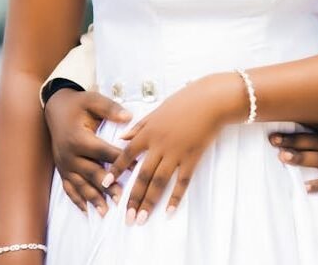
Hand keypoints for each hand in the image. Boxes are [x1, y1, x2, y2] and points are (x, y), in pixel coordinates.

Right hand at [44, 89, 130, 214]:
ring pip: (80, 184)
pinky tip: (86, 211)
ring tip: (106, 212)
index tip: (135, 168)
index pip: (102, 152)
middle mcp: (69, 154)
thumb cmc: (78, 103)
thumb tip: (129, 117)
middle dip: (107, 187)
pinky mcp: (62, 169)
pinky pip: (69, 188)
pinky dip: (77, 200)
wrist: (55, 107)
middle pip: (91, 172)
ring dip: (93, 198)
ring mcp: (64, 164)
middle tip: (122, 198)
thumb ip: (111, 109)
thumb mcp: (94, 100)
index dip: (119, 160)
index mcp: (79, 138)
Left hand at [106, 73, 243, 224]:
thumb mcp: (159, 109)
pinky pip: (182, 181)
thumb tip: (122, 137)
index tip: (105, 184)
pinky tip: (169, 211)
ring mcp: (176, 153)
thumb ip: (140, 125)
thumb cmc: (186, 99)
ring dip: (149, 202)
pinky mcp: (192, 157)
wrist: (212, 99)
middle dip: (133, 197)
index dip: (116, 169)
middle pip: (142, 175)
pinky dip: (176, 197)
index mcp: (150, 131)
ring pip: (159, 182)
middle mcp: (160, 145)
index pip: (127, 154)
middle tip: (126, 217)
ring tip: (141, 219)